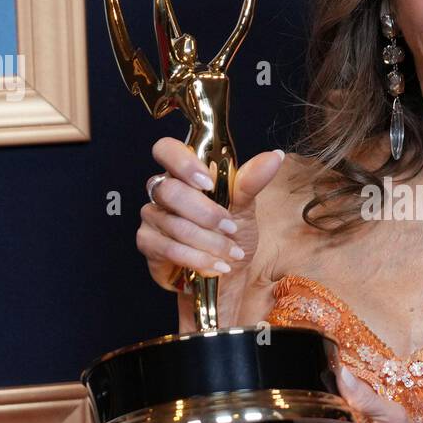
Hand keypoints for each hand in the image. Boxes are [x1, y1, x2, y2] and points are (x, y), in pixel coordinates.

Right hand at [137, 138, 283, 300]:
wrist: (228, 272)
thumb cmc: (231, 234)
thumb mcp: (245, 207)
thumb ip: (251, 182)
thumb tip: (274, 156)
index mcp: (185, 174)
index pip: (167, 150)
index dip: (183, 163)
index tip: (208, 183)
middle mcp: (163, 190)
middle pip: (170, 191)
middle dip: (206, 213)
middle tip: (231, 227)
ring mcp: (153, 216)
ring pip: (174, 224)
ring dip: (209, 242)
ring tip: (232, 253)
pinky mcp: (148, 243)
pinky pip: (169, 248)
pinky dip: (199, 259)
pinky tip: (216, 266)